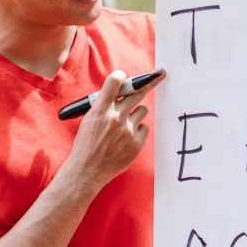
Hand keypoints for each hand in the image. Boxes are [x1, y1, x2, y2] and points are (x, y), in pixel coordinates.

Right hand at [65, 68, 162, 189]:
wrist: (88, 170)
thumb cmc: (86, 144)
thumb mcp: (89, 119)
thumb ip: (104, 105)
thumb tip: (119, 92)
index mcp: (100, 109)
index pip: (115, 81)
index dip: (121, 76)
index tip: (126, 76)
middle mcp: (116, 117)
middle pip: (137, 92)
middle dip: (145, 85)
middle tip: (159, 75)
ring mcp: (128, 130)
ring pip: (142, 110)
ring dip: (136, 113)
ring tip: (125, 123)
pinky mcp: (136, 142)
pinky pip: (145, 127)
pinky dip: (138, 130)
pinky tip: (127, 137)